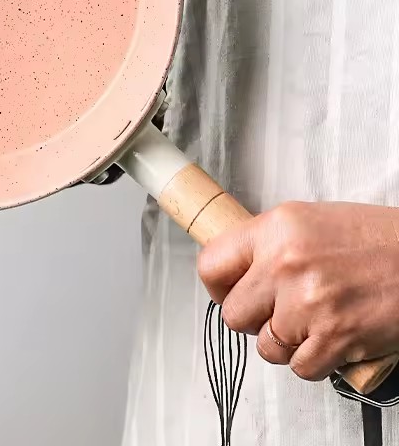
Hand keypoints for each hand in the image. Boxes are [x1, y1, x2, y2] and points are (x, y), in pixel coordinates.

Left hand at [198, 201, 398, 380]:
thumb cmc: (376, 238)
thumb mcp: (307, 220)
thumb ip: (267, 242)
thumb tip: (237, 266)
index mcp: (275, 229)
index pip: (211, 264)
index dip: (216, 285)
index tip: (226, 291)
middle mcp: (285, 264)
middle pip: (233, 313)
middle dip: (252, 318)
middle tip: (273, 310)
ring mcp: (308, 303)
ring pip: (267, 346)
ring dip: (285, 341)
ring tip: (309, 321)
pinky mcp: (334, 338)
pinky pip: (300, 367)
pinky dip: (314, 360)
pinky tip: (329, 337)